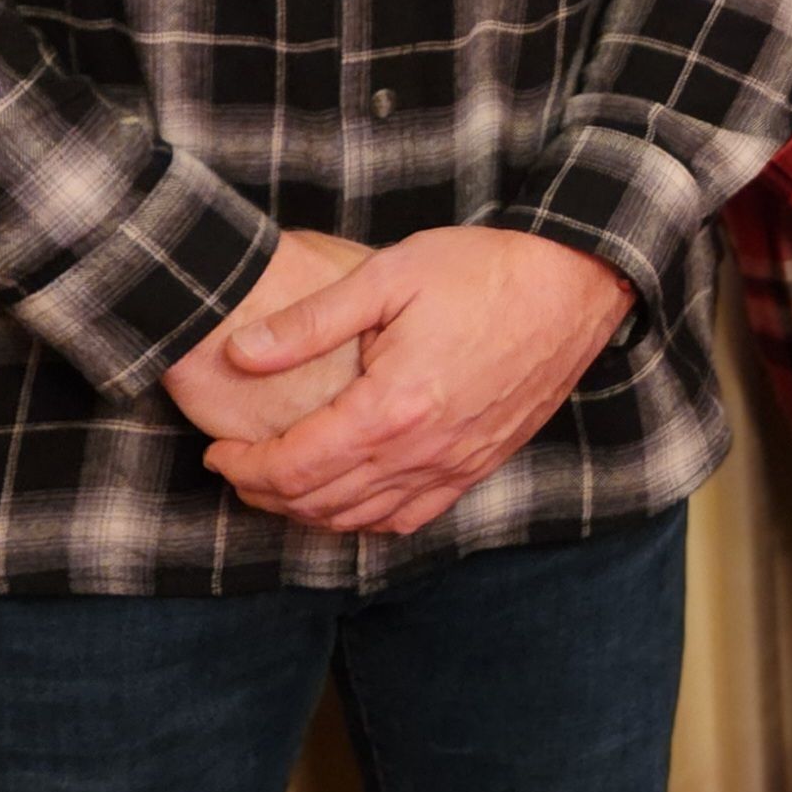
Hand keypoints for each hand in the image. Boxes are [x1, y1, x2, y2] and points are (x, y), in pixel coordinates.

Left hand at [201, 227, 633, 534]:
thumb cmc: (483, 270)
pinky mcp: (479, 466)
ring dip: (307, 512)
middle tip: (234, 468)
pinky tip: (345, 502)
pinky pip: (409, 518)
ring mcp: (455, 466)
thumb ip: (310, 322)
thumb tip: (240, 354)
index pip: (295, 466)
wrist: (574, 283)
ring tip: (277, 484)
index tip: (217, 451)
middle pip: (320, 502)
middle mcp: (423, 452)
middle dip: (264, 492)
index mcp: (393, 407)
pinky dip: (364, 521)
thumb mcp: (388, 275)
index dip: (243, 467)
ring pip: (361, 519)